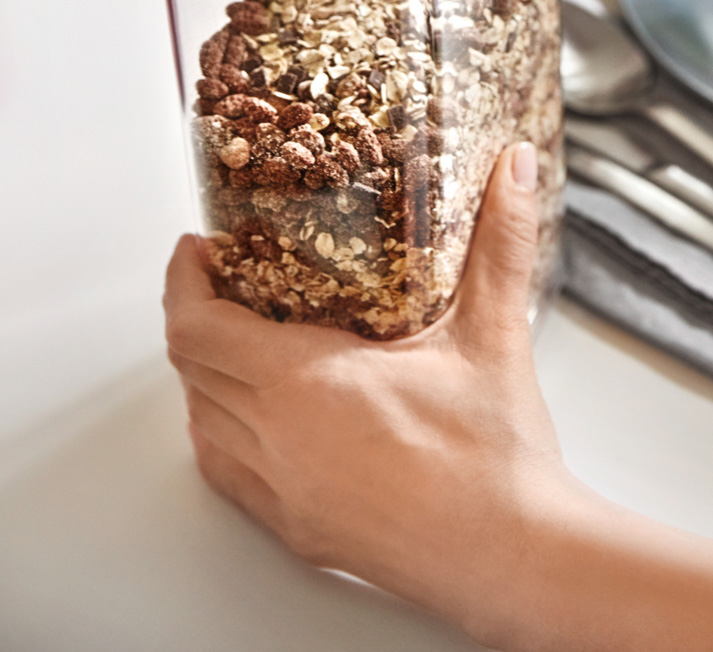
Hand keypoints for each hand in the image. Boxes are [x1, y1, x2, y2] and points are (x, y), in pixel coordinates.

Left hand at [164, 143, 575, 642]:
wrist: (514, 556)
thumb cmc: (497, 458)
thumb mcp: (494, 332)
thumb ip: (500, 240)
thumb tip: (513, 168)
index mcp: (306, 385)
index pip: (198, 328)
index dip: (184, 282)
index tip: (196, 249)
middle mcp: (278, 442)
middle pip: (192, 371)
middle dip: (196, 315)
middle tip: (224, 278)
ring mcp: (283, 494)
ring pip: (204, 424)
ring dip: (207, 375)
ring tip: (240, 337)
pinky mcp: (299, 532)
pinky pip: (228, 476)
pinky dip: (223, 435)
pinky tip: (254, 419)